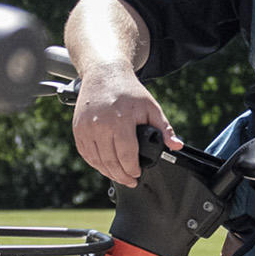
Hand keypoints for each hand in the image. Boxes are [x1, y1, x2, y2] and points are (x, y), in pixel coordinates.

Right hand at [70, 68, 181, 187]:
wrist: (103, 74)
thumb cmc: (128, 91)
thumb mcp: (150, 106)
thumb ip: (164, 128)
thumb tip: (176, 145)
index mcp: (120, 120)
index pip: (126, 155)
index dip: (133, 169)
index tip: (138, 175)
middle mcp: (100, 125)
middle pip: (110, 161)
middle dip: (122, 176)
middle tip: (130, 181)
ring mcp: (86, 128)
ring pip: (97, 160)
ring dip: (108, 172)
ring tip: (119, 176)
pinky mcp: (78, 129)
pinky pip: (86, 153)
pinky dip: (95, 163)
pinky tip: (105, 166)